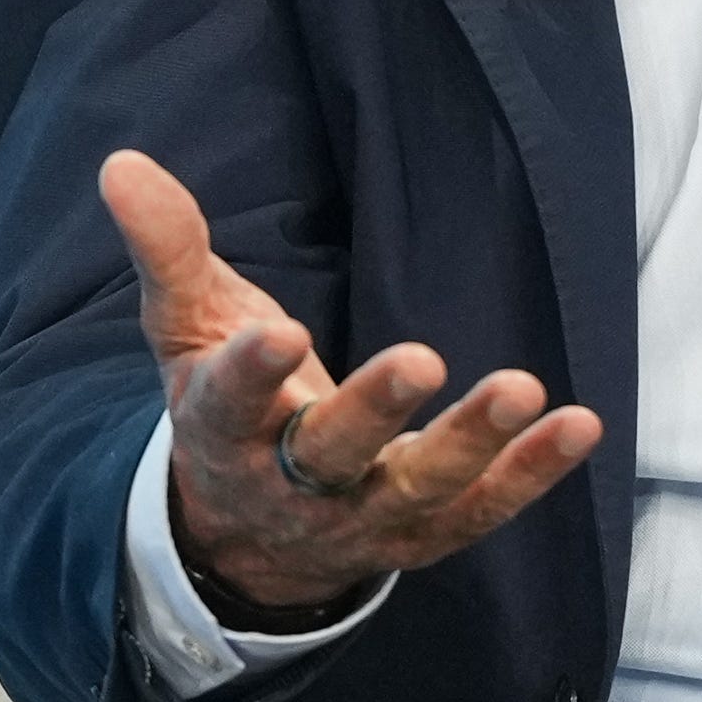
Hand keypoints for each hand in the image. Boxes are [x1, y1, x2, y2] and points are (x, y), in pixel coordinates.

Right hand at [101, 148, 602, 616]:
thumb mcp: (187, 330)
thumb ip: (168, 251)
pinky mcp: (421, 537)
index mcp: (222, 435)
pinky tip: (579, 425)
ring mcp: (360, 521)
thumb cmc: (224, 408)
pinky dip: (531, 474)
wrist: (247, 538)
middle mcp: (290, 488)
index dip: (251, 376)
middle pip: (330, 456)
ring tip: (524, 387)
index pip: (228, 408)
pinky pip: (481, 512)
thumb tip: (121, 163)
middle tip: (421, 358)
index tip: (278, 333)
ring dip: (472, 442)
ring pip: (417, 490)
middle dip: (373, 411)